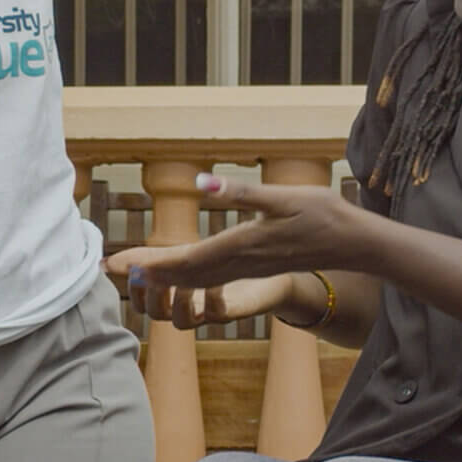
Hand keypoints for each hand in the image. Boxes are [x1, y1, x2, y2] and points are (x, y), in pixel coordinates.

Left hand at [105, 174, 375, 292]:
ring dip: (162, 277)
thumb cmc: (321, 214)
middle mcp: (239, 261)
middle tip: (109, 271)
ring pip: (195, 279)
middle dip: (146, 274)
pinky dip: (186, 276)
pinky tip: (176, 273)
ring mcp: (247, 266)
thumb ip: (241, 192)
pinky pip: (211, 277)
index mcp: (240, 245)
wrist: (352, 242)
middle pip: (182, 275)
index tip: (120, 263)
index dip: (150, 263)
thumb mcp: (282, 196)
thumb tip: (202, 182)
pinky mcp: (254, 265)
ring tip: (133, 273)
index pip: (185, 260)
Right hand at [108, 268, 292, 330]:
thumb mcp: (182, 259)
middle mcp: (186, 309)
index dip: (134, 291)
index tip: (138, 271)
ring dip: (178, 299)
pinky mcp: (231, 312)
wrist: (266, 276)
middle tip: (157, 275)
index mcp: (172, 297)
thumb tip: (105, 263)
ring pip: (182, 321)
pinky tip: (217, 280)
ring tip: (186, 282)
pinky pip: (217, 312)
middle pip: (156, 314)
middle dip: (152, 293)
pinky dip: (212, 295)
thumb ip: (149, 261)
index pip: (141, 305)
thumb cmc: (220, 269)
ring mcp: (207, 313)